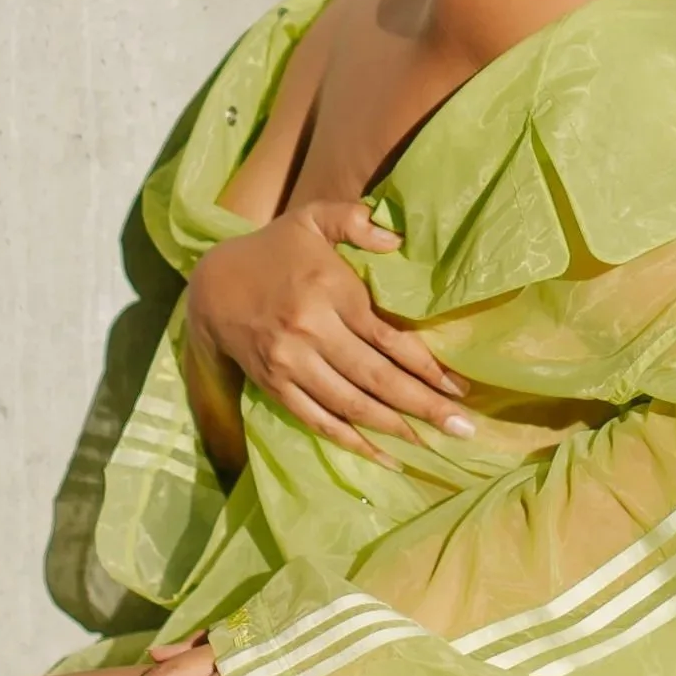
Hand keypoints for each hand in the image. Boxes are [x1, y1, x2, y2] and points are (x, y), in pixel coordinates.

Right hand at [186, 200, 475, 459]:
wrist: (212, 286)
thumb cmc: (275, 250)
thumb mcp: (312, 219)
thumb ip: (353, 220)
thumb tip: (395, 239)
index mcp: (328, 291)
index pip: (387, 338)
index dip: (426, 366)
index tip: (458, 387)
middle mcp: (310, 331)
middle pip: (376, 377)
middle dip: (423, 406)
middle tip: (463, 428)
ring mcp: (290, 363)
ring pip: (351, 404)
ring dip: (395, 428)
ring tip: (433, 444)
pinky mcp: (275, 386)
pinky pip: (319, 420)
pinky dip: (352, 441)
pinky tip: (384, 456)